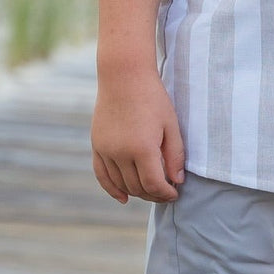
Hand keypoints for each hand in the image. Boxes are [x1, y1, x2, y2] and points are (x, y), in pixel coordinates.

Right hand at [91, 69, 185, 204]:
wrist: (124, 76)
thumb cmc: (152, 97)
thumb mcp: (170, 124)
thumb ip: (175, 155)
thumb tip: (177, 181)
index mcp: (142, 148)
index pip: (154, 184)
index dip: (166, 193)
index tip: (175, 194)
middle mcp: (121, 153)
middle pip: (137, 187)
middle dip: (154, 194)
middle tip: (165, 192)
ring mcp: (106, 150)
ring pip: (121, 184)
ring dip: (136, 192)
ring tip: (150, 191)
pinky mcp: (96, 145)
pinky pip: (101, 175)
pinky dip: (112, 189)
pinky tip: (123, 197)